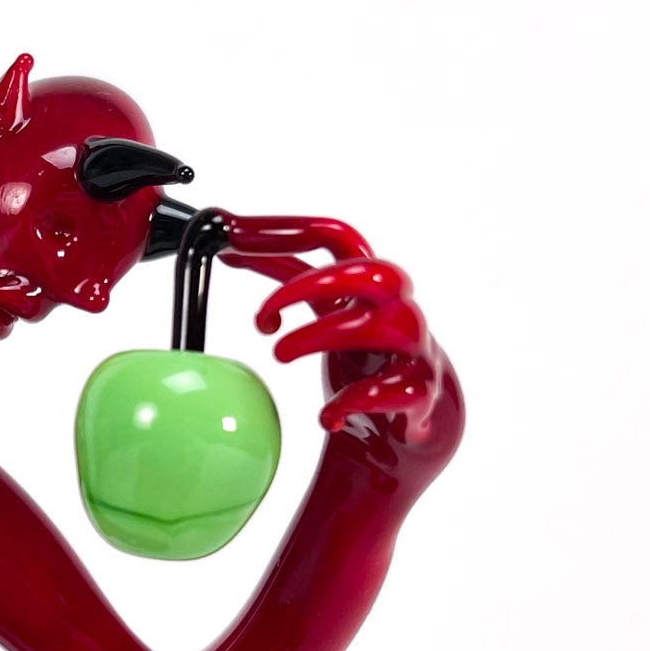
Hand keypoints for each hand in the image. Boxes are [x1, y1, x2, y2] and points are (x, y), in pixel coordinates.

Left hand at [226, 213, 460, 462]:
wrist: (421, 418)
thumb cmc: (368, 360)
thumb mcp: (327, 315)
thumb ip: (286, 288)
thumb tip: (226, 255)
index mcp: (367, 289)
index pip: (334, 239)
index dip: (285, 232)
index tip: (230, 235)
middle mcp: (394, 311)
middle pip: (373, 273)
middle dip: (312, 285)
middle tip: (262, 316)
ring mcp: (414, 351)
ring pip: (380, 327)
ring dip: (319, 337)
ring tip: (278, 355)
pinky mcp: (422, 394)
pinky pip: (399, 390)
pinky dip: (355, 401)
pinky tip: (327, 417)